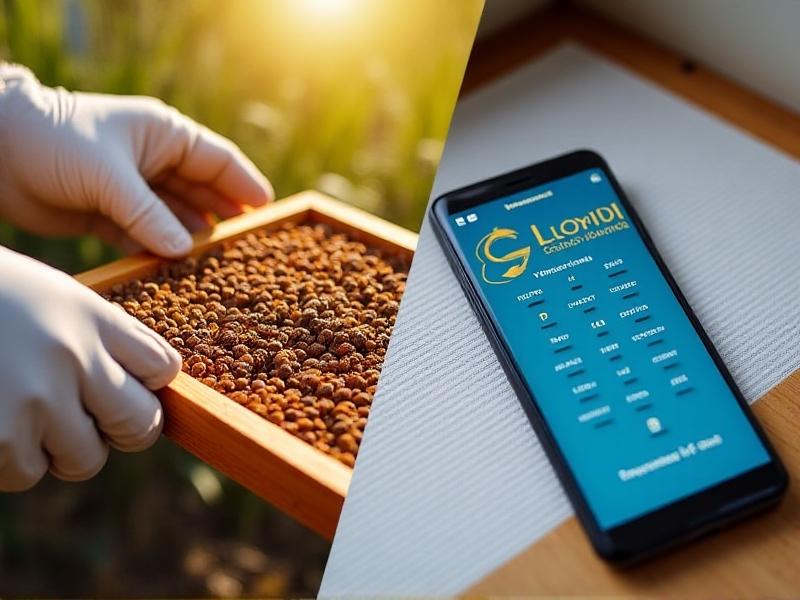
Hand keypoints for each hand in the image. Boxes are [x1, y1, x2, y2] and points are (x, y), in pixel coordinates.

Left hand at [0, 63, 272, 256]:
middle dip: (222, 217)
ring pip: (175, 217)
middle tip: (247, 246)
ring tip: (215, 264)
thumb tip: (185, 252)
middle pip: (201, 192)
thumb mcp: (111, 177)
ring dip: (190, 239)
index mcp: (163, 135)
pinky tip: (175, 267)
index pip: (217, 160)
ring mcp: (133, 189)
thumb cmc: (57, 143)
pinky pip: (146, 235)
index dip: (244, 184)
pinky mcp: (111, 215)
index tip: (267, 209)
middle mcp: (154, 161)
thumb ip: (150, 216)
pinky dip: (159, 250)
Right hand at [0, 246, 180, 490]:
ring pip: (84, 459)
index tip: (128, 386)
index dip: (149, 384)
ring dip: (60, 449)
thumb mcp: (49, 295)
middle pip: (141, 425)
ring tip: (23, 412)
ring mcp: (34, 400)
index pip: (162, 367)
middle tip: (92, 421)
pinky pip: (26, 473)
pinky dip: (11, 460)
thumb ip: (99, 335)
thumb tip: (149, 383)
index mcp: (90, 316)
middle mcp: (73, 356)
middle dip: (122, 430)